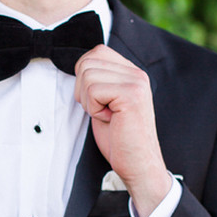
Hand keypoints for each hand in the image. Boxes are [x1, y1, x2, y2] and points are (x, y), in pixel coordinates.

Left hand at [74, 45, 171, 216]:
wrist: (138, 165)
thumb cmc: (120, 139)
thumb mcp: (106, 103)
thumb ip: (98, 81)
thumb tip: (79, 66)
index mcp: (131, 73)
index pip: (96, 52)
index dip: (85, 76)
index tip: (98, 100)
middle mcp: (136, 73)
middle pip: (88, 62)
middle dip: (83, 89)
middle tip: (102, 110)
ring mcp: (136, 82)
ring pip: (87, 75)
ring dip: (89, 100)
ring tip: (107, 115)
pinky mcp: (131, 94)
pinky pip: (93, 90)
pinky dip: (94, 109)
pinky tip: (110, 119)